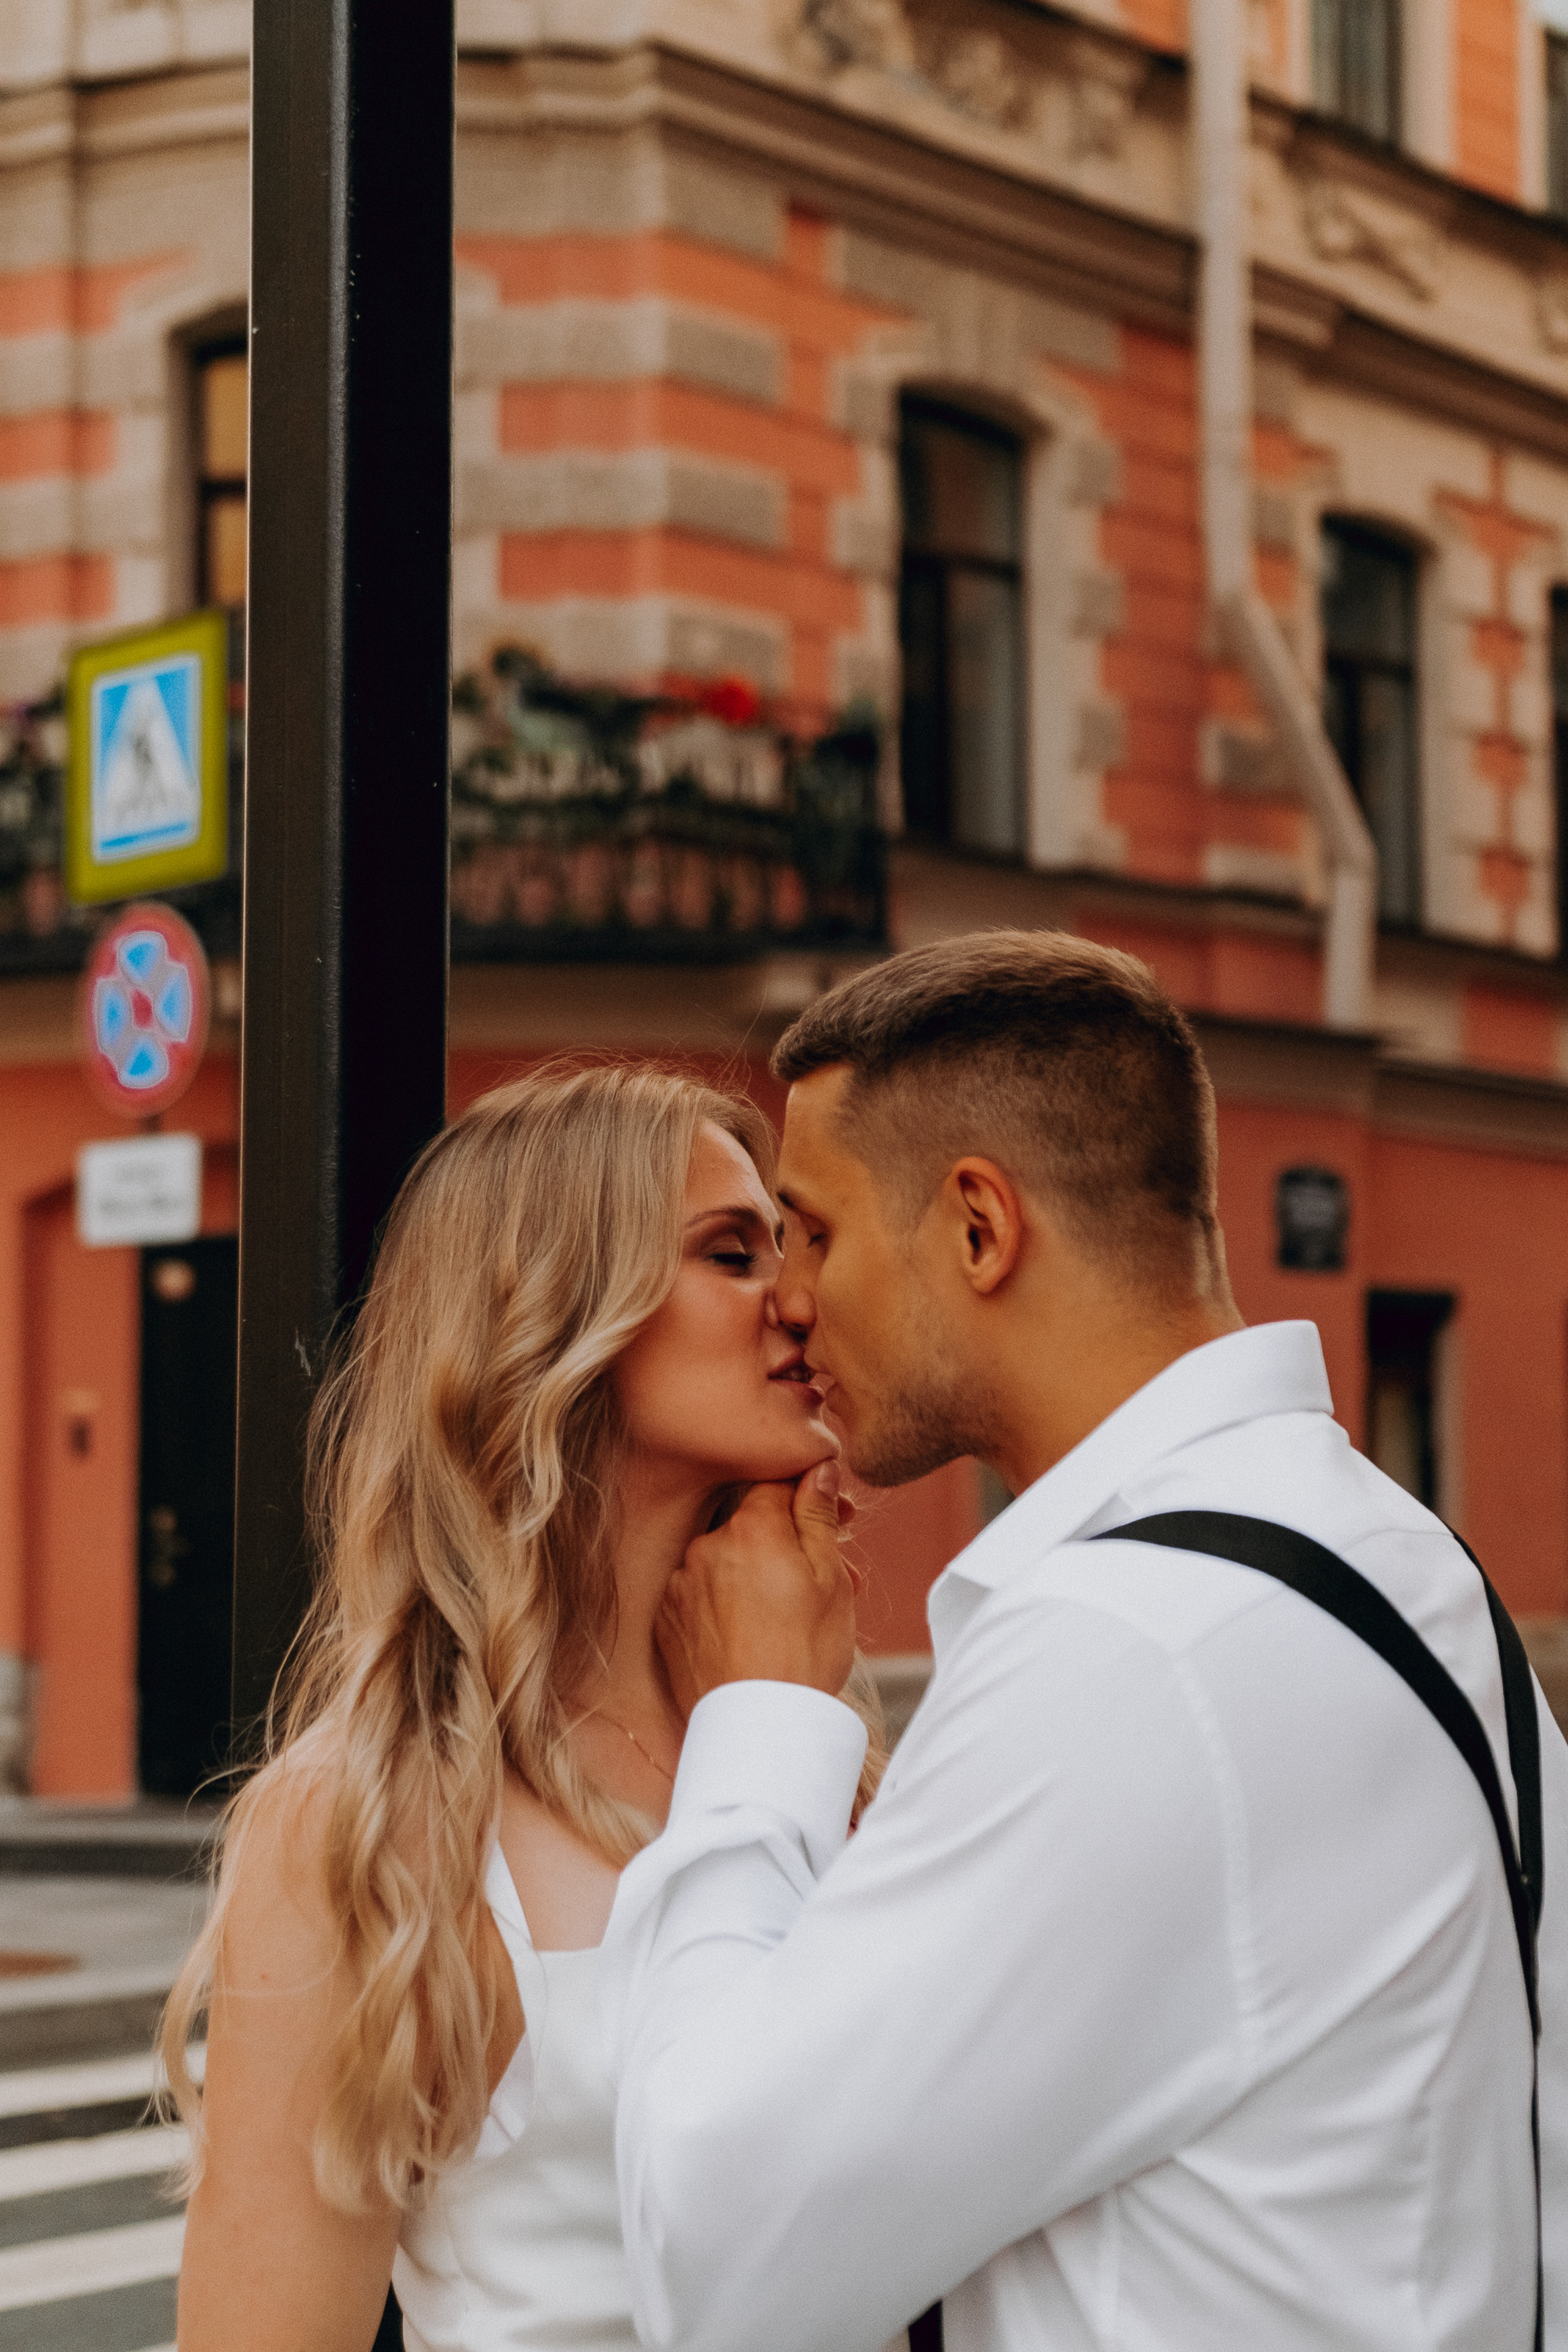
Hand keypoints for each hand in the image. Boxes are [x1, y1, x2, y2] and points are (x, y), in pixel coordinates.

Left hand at [657, 1463, 858, 1716]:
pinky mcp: (666, 1621)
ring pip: (727, 1562)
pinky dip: (726, 1602)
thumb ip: (817, 1515)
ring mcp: (680, 1585)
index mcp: (750, 1527)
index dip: (808, 1497)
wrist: (760, 1727)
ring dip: (757, 1574)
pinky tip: (755, 1631)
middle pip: (750, 1525)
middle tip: (828, 1576)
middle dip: (787, 1542)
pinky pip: (701, 1594)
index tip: (835, 1520)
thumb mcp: (829, 1578)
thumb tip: (818, 1468)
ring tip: (794, 1614)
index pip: (775, 1485)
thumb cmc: (805, 1652)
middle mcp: (706, 1546)